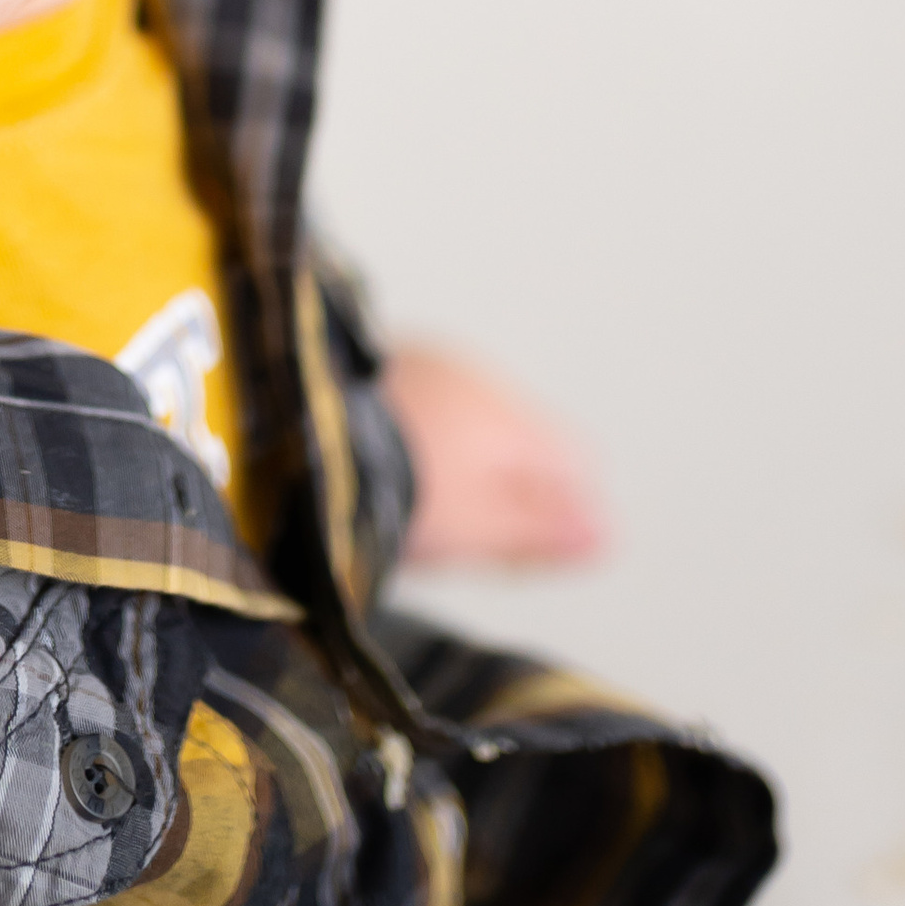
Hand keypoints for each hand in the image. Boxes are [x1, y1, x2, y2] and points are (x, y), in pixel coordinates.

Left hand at [381, 343, 608, 570]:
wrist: (294, 428)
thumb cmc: (391, 484)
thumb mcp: (476, 527)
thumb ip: (543, 528)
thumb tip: (609, 532)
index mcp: (509, 414)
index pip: (578, 459)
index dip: (569, 510)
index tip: (534, 547)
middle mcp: (473, 374)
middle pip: (522, 437)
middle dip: (511, 485)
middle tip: (469, 535)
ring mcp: (423, 359)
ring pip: (471, 416)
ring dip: (463, 458)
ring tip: (421, 506)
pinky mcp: (375, 362)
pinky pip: (424, 400)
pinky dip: (420, 434)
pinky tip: (386, 468)